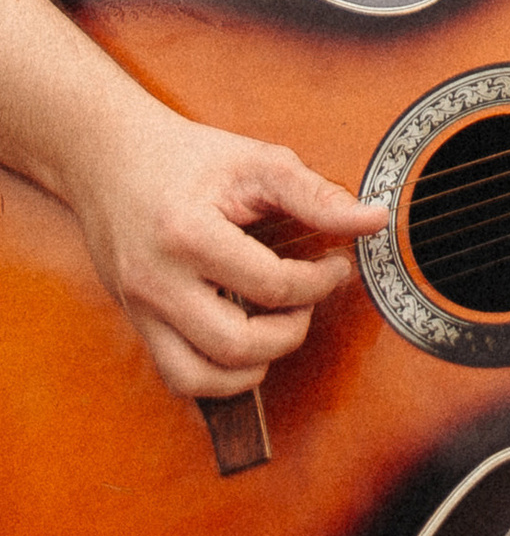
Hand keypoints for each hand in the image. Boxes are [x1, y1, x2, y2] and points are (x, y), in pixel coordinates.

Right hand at [69, 105, 385, 399]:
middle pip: (235, 345)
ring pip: (198, 378)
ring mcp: (140, 309)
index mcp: (188, 236)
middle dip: (291, 332)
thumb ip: (317, 196)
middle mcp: (157, 282)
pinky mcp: (136, 323)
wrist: (108, 159)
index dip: (320, 282)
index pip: (271, 286)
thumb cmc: (186, 157)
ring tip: (277, 325)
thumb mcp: (258, 162)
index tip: (336, 265)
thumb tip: (374, 219)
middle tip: (307, 300)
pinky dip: (218, 374)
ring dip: (253, 365)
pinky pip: (177, 376)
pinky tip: (246, 339)